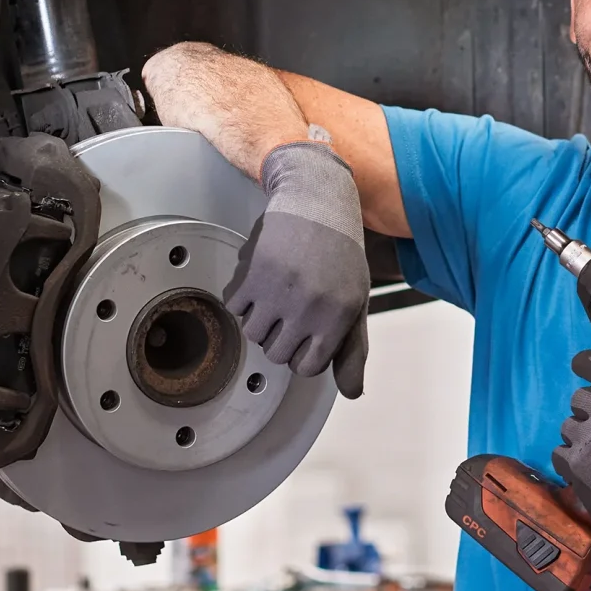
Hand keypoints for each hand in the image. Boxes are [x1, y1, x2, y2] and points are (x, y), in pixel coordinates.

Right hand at [225, 141, 368, 398]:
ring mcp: (280, 290)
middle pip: (277, 354)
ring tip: (275, 290)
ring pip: (252, 334)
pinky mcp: (253, 273)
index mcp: (339, 316)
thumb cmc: (340, 250)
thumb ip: (352, 349)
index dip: (302, 352)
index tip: (304, 333)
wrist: (317, 197)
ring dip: (258, 317)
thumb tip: (352, 393)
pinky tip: (259, 276)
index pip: (307, 367)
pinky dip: (240, 295)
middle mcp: (310, 307)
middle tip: (289, 307)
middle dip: (280, 336)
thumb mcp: (356, 299)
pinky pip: (234, 306)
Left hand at [549, 350, 590, 577]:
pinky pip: (558, 452)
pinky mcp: (576, 468)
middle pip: (578, 397)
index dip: (586, 364)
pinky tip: (586, 466)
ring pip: (567, 425)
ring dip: (580, 433)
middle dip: (589, 407)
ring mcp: (588, 441)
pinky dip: (569, 458)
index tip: (586, 370)